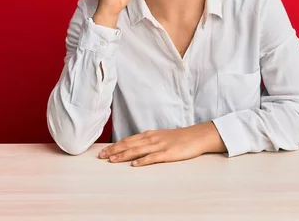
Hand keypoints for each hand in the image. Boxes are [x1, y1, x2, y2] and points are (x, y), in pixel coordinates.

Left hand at [98, 122, 226, 166]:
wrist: (197, 136)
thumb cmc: (178, 138)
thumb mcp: (160, 137)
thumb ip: (147, 142)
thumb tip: (133, 148)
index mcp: (149, 135)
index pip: (128, 140)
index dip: (115, 146)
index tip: (103, 152)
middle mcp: (152, 139)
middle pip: (130, 145)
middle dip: (114, 151)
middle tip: (101, 157)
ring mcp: (160, 146)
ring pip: (138, 150)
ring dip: (124, 155)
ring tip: (112, 160)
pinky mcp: (168, 153)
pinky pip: (154, 157)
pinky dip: (143, 160)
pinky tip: (135, 164)